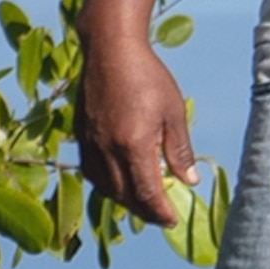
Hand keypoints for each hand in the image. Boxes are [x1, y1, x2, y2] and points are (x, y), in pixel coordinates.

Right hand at [77, 33, 194, 225]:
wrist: (110, 48)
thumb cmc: (147, 76)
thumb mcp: (173, 112)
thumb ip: (179, 150)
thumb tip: (189, 181)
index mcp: (133, 145)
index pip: (147, 194)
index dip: (160, 212)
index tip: (172, 220)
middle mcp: (107, 150)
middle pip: (124, 196)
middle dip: (144, 211)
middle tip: (160, 215)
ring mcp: (90, 143)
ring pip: (104, 187)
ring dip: (124, 200)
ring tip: (141, 201)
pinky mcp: (81, 134)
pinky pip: (91, 171)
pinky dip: (106, 183)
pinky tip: (118, 179)